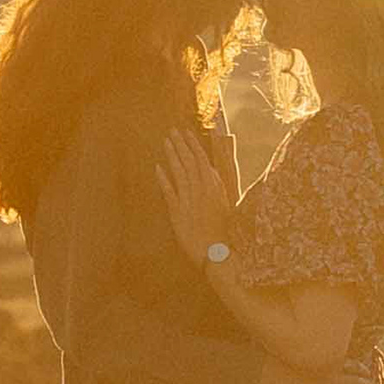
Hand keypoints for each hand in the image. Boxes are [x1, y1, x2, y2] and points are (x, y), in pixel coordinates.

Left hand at [157, 126, 233, 262]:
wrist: (216, 253)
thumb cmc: (224, 231)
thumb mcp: (226, 205)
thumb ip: (217, 186)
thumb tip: (211, 171)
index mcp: (214, 187)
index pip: (202, 160)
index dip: (193, 145)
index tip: (186, 133)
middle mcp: (200, 190)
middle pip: (188, 162)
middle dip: (181, 145)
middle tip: (173, 131)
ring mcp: (188, 200)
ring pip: (178, 173)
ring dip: (172, 156)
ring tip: (166, 142)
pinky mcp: (177, 212)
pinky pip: (169, 192)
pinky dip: (163, 179)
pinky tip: (157, 167)